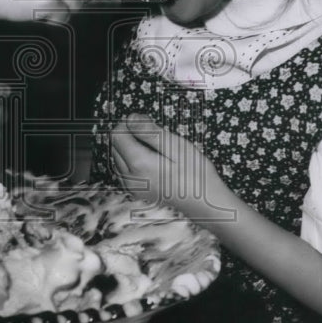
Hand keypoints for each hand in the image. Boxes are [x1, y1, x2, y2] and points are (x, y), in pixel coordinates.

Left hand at [110, 113, 229, 221]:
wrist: (207, 204)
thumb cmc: (196, 175)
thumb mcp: (176, 146)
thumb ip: (149, 131)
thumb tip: (130, 118)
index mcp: (138, 164)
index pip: (116, 135)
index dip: (129, 124)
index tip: (146, 124)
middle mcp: (130, 178)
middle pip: (115, 146)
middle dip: (129, 136)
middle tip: (155, 137)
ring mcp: (133, 188)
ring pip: (118, 159)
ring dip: (130, 148)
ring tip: (156, 150)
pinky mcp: (138, 193)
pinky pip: (125, 172)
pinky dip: (132, 162)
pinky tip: (152, 162)